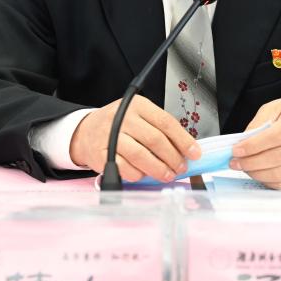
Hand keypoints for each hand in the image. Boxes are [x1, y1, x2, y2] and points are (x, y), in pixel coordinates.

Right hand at [69, 96, 200, 181]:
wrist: (86, 131)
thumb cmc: (118, 125)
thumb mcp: (139, 117)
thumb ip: (160, 130)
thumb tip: (186, 149)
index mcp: (138, 105)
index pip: (166, 122)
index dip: (183, 140)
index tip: (194, 153)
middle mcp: (123, 118)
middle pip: (155, 140)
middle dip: (173, 157)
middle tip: (181, 167)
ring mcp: (110, 135)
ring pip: (141, 155)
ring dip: (158, 169)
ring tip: (167, 174)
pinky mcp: (101, 154)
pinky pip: (125, 168)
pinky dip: (138, 174)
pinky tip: (144, 175)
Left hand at [229, 97, 280, 189]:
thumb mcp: (275, 108)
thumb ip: (259, 123)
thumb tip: (243, 143)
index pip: (275, 136)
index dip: (253, 146)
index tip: (236, 150)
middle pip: (278, 157)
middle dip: (252, 162)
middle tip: (235, 162)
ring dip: (258, 174)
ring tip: (244, 168)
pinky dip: (269, 182)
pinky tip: (258, 174)